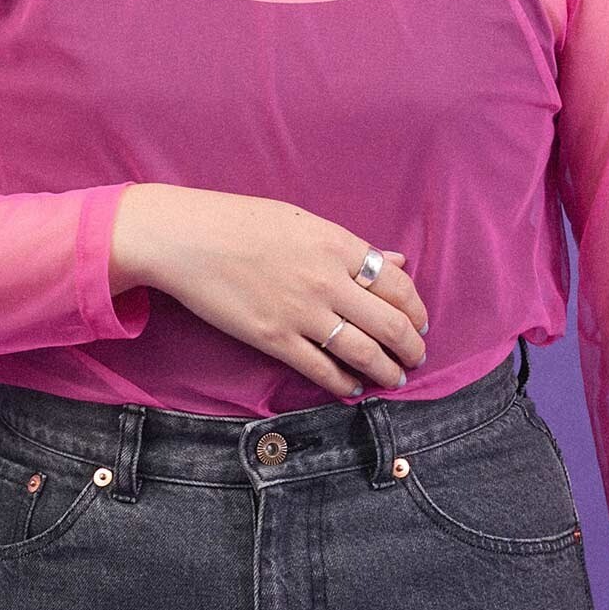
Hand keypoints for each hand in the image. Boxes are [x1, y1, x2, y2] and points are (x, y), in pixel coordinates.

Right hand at [136, 188, 427, 398]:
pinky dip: (345, 383)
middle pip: (390, 323)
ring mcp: (302, 312)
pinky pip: (322, 369)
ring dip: (386, 370)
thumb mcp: (304, 222)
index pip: (397, 284)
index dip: (416, 309)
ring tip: (393, 378)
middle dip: (411, 347)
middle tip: (416, 357)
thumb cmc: (242, 221)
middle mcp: (328, 280)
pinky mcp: (275, 338)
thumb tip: (395, 260)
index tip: (421, 323)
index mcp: (337, 245)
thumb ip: (352, 246)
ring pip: (363, 352)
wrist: (187, 238)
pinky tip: (353, 388)